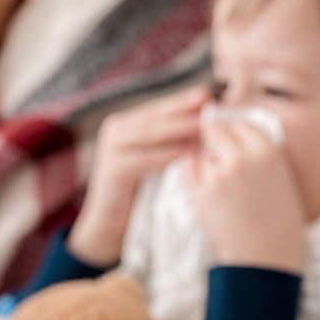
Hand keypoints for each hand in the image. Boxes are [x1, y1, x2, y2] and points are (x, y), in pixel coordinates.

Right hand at [68, 88, 207, 265]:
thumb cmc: (143, 189)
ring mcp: (110, 150)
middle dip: (183, 111)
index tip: (208, 95)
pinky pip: (142, 160)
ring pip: (149, 134)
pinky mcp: (111, 172)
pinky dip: (166, 156)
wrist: (112, 225)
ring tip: (204, 127)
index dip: (182, 101)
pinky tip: (187, 154)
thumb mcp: (159, 158)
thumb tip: (208, 119)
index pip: (159, 107)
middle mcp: (116, 131)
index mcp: (127, 123)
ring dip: (179, 130)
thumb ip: (174, 139)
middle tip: (208, 107)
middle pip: (155, 117)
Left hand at [182, 117, 306, 272]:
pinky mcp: (200, 193)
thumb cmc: (279, 221)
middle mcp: (242, 158)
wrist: (266, 256)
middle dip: (214, 138)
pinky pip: (187, 168)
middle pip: (217, 130)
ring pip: (201, 152)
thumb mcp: (282, 178)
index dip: (236, 131)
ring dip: (205, 161)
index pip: (243, 123)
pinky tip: (204, 185)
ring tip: (220, 184)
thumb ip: (261, 154)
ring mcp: (219, 175)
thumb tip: (239, 134)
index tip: (233, 138)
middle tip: (216, 152)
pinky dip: (191, 172)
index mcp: (268, 153)